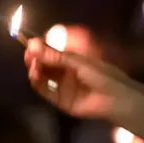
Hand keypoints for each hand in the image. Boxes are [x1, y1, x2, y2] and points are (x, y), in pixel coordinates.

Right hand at [25, 34, 143, 142]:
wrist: (115, 99)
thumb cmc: (102, 75)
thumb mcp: (78, 62)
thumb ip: (55, 55)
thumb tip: (33, 44)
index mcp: (70, 57)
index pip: (50, 49)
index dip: (39, 46)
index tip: (31, 43)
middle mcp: (63, 70)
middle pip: (43, 62)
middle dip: (34, 57)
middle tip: (28, 53)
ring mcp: (60, 84)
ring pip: (41, 75)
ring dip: (34, 69)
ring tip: (34, 66)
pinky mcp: (58, 99)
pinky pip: (44, 90)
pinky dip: (37, 82)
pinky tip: (35, 76)